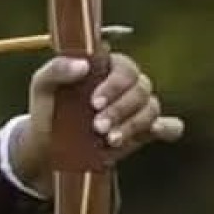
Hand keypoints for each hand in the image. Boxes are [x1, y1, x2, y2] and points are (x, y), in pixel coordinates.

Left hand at [9, 51, 184, 194]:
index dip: (114, 84)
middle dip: (121, 109)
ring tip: (109, 140)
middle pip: (141, 87)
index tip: (94, 103)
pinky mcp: (144, 132)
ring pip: (152, 107)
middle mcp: (125, 84)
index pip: (124, 66)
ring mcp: (137, 108)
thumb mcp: (42, 86)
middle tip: (98, 127)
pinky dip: (167, 128)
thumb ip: (56, 69)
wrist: (50, 147)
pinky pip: (170, 126)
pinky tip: (155, 132)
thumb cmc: (47, 109)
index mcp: (105, 67)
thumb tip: (82, 65)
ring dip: (133, 124)